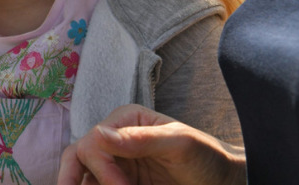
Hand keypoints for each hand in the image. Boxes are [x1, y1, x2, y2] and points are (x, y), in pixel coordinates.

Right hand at [57, 104, 245, 184]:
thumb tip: (97, 132)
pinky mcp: (120, 184)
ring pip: (82, 177)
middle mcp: (114, 140)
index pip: (93, 143)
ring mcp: (116, 165)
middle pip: (77, 157)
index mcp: (125, 121)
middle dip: (73, 178)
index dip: (101, 168)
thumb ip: (140, 139)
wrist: (225, 182)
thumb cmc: (207, 157)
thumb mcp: (179, 144)